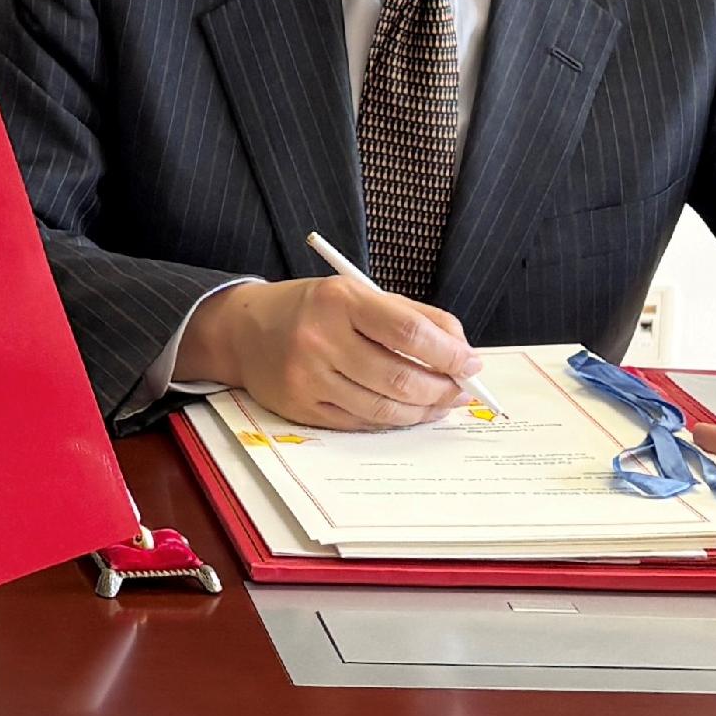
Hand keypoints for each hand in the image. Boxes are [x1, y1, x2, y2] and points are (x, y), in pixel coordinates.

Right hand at [175, 275, 482, 430]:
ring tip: (441, 403)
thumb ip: (414, 316)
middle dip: (443, 388)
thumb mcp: (359, 293)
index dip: (449, 353)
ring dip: (423, 410)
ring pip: (384, 408)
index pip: (409, 332)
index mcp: (339, 300)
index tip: (471, 363)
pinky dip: (392, 420)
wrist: (244, 331)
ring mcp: (308, 378)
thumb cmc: (314, 308)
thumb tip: (462, 351)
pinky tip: (408, 411)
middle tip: (462, 390)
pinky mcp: (302, 408)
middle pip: (400, 376)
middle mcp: (319, 339)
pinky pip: (360, 423)